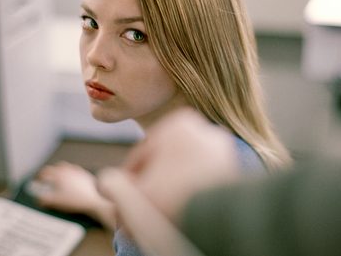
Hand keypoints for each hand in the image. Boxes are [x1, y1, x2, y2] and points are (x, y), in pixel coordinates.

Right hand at [35, 161, 114, 228]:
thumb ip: (44, 199)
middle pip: (56, 167)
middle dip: (51, 172)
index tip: (37, 181)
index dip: (39, 177)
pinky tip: (72, 181)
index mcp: (59, 174)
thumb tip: (38, 199)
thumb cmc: (75, 200)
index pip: (45, 171)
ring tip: (59, 179)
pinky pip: (76, 171)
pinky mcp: (86, 175)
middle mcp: (68, 169)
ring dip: (61, 171)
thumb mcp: (55, 201)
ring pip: (67, 167)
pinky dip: (71, 174)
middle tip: (48, 179)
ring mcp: (78, 171)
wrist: (95, 199)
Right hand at [99, 108, 240, 223]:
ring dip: (169, 192)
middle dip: (151, 188)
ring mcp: (224, 150)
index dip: (129, 182)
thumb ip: (112, 186)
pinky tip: (181, 212)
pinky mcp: (237, 170)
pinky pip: (205, 182)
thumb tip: (103, 185)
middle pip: (165, 164)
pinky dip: (191, 195)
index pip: (142, 154)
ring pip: (185, 174)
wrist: (220, 218)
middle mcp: (206, 130)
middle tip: (141, 210)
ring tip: (159, 215)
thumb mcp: (132, 193)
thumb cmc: (173, 199)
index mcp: (180, 122)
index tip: (123, 201)